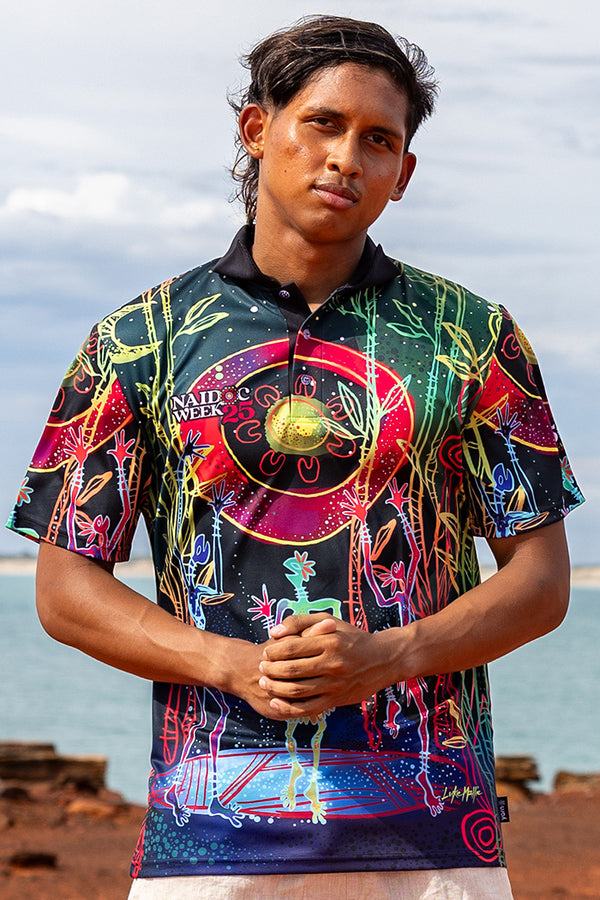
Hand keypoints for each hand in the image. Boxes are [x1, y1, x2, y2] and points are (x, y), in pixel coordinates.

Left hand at [257, 614, 396, 718]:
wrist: (383, 659)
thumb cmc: (351, 637)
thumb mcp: (328, 620)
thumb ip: (300, 622)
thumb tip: (273, 632)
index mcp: (329, 642)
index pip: (291, 648)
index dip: (273, 651)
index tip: (265, 652)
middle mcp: (332, 664)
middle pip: (291, 670)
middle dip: (270, 670)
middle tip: (260, 668)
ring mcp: (335, 684)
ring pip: (297, 691)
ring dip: (275, 688)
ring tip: (264, 683)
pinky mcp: (336, 700)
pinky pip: (308, 708)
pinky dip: (288, 708)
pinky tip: (276, 703)